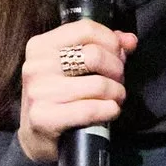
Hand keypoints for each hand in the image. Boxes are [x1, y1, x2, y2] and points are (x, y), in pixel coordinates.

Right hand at [18, 16, 128, 162]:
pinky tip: (110, 111)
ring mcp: (38, 92)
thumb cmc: (59, 97)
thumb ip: (102, 47)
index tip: (118, 56)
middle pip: (94, 55)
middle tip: (118, 82)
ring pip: (98, 84)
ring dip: (117, 93)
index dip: (111, 41)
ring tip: (116, 99)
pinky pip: (90, 109)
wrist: (35, 137)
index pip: (86, 29)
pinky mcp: (44, 117)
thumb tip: (130, 40)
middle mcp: (36, 66)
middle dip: (117, 70)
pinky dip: (109, 110)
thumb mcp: (73, 67)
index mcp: (40, 46)